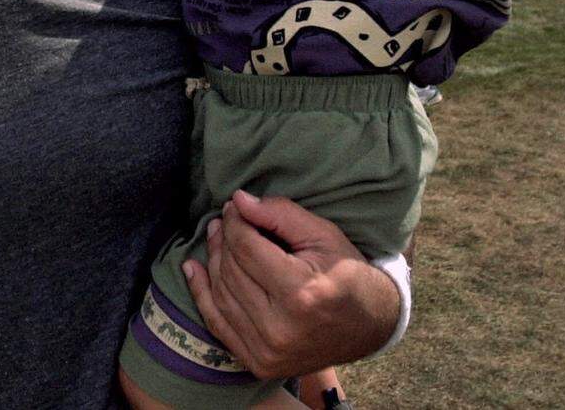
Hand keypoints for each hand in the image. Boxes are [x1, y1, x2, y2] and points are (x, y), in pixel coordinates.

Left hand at [183, 191, 397, 378]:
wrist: (370, 326)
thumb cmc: (348, 273)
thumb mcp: (323, 234)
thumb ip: (279, 214)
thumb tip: (238, 201)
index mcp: (301, 294)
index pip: (246, 248)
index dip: (235, 221)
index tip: (233, 206)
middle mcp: (280, 328)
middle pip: (231, 271)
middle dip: (223, 238)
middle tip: (223, 219)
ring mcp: (267, 351)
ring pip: (221, 295)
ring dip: (212, 261)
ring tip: (215, 237)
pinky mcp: (259, 363)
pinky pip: (218, 324)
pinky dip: (202, 295)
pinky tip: (194, 269)